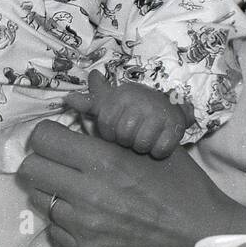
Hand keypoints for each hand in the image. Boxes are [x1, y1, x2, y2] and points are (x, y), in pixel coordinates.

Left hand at [19, 118, 245, 246]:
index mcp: (104, 160)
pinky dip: (66, 224)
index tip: (59, 141)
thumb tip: (80, 100)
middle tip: (62, 166)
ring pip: (40, 201)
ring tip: (80, 195)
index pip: (43, 138)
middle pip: (30, 170)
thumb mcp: (150, 148)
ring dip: (55, 194)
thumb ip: (109, 129)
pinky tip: (90, 220)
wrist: (204, 239)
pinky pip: (54, 231)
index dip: (48, 136)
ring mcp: (84, 227)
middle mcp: (87, 193)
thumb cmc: (183, 188)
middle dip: (42, 163)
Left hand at [65, 70, 192, 159]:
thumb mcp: (111, 104)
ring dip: (142, 147)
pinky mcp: (176, 127)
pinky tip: (157, 144)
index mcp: (123, 95)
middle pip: (124, 135)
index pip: (106, 124)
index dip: (110, 133)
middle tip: (132, 135)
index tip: (117, 130)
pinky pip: (160, 150)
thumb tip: (69, 99)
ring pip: (141, 144)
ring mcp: (161, 113)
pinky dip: (159, 151)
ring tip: (144, 139)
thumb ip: (90, 104)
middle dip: (126, 141)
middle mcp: (142, 100)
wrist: (169, 109)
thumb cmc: (133, 109)